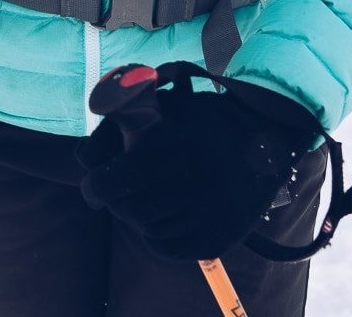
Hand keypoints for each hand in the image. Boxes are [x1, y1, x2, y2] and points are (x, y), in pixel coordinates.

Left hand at [78, 64, 320, 260]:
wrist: (267, 139)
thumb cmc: (203, 121)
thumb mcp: (164, 106)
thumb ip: (120, 121)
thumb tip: (84, 158)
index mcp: (175, 148)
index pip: (115, 181)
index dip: (95, 186)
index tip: (93, 187)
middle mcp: (194, 185)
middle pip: (127, 209)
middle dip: (116, 199)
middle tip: (118, 191)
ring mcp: (208, 216)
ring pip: (145, 228)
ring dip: (138, 214)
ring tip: (152, 194)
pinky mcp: (217, 239)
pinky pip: (165, 246)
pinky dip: (158, 232)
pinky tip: (169, 211)